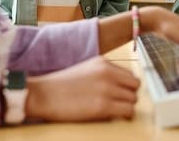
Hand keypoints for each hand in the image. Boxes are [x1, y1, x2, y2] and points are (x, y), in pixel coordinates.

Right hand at [25, 56, 139, 121]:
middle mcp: (108, 73)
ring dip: (127, 106)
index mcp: (104, 63)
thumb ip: (104, 74)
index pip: (129, 75)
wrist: (43, 95)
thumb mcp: (86, 70)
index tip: (122, 94)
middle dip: (129, 96)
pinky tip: (115, 116)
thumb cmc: (60, 86)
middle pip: (135, 86)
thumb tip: (120, 86)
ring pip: (133, 99)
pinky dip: (125, 116)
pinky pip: (128, 111)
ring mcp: (107, 89)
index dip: (127, 87)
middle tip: (120, 103)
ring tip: (115, 111)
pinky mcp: (103, 106)